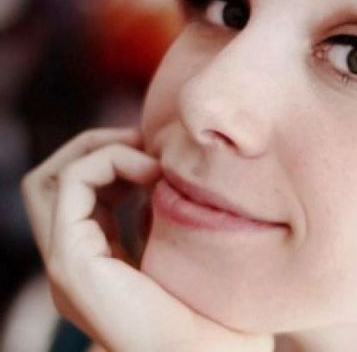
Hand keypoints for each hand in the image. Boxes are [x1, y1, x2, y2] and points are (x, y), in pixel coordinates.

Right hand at [21, 127, 274, 351]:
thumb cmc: (213, 309)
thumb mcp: (181, 247)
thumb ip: (160, 215)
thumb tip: (164, 172)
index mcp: (96, 263)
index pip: (78, 196)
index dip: (112, 161)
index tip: (159, 153)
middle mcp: (73, 264)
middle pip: (51, 183)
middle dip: (97, 147)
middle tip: (146, 141)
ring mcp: (66, 265)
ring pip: (49, 180)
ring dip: (100, 149)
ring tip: (149, 155)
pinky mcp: (71, 262)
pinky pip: (72, 185)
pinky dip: (109, 161)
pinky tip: (152, 172)